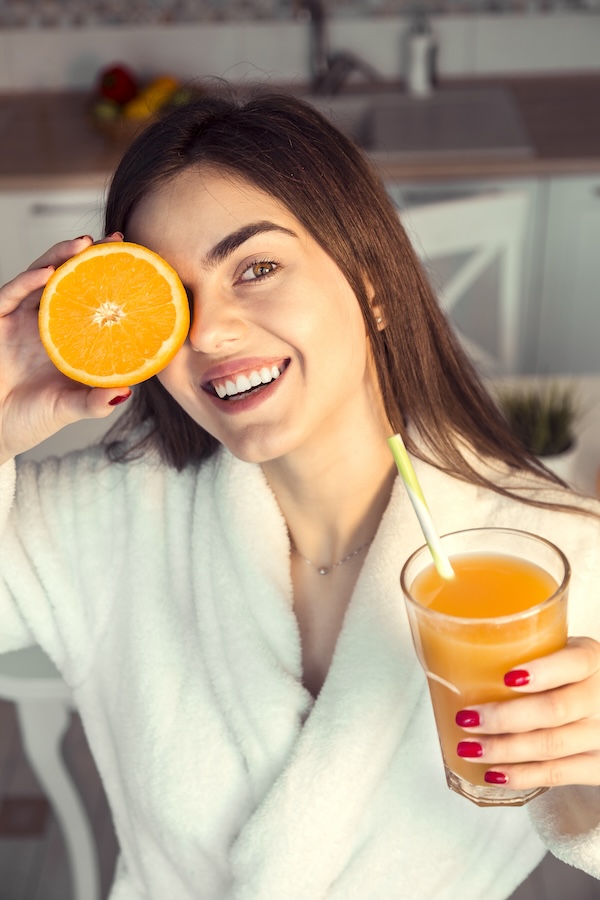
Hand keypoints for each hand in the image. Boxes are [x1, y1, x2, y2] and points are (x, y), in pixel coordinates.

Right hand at [0, 234, 129, 461]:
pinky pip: (11, 294)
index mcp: (70, 335)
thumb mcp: (71, 410)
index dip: (111, 277)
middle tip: (115, 239)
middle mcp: (47, 321)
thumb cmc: (33, 419)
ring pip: (41, 276)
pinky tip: (47, 273)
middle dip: (90, 255)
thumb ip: (95, 402)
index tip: (137, 259)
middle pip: (69, 277)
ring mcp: (21, 319)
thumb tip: (126, 392)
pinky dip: (27, 281)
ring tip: (83, 245)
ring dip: (60, 257)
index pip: (92, 297)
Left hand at [455, 636, 599, 787]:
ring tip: (469, 748)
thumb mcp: (559, 652)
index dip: (542, 672)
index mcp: (593, 659)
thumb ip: (528, 651)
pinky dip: (522, 775)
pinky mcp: (599, 766)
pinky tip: (494, 773)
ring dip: (504, 749)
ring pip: (552, 746)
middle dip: (505, 717)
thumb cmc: (568, 674)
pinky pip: (559, 775)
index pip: (574, 663)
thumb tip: (459, 655)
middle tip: (467, 718)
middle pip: (554, 710)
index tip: (507, 677)